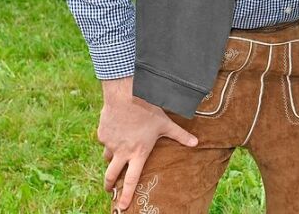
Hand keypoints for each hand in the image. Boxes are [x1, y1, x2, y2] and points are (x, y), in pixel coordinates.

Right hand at [99, 77, 197, 210]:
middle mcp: (122, 152)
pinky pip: (105, 141)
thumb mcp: (166, 124)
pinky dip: (109, 139)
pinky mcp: (103, 134)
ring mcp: (110, 144)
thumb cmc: (149, 109)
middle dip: (110, 185)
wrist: (127, 95)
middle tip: (109, 190)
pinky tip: (116, 130)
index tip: (122, 206)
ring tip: (114, 158)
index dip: (127, 195)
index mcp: (138, 153)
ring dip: (110, 160)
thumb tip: (196, 143)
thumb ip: (180, 135)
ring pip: (107, 158)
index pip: (132, 179)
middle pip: (112, 175)